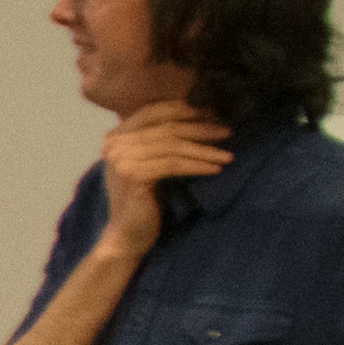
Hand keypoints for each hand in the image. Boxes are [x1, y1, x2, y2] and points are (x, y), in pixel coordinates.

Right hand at [86, 101, 231, 254]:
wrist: (127, 234)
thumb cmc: (143, 200)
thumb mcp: (148, 163)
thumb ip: (158, 141)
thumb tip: (198, 115)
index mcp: (117, 137)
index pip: (152, 111)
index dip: (184, 110)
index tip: (212, 115)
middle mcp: (115, 145)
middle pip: (167, 128)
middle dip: (201, 129)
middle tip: (227, 132)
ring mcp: (123, 160)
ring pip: (173, 146)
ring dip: (205, 149)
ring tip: (228, 155)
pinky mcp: (135, 176)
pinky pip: (174, 164)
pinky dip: (198, 165)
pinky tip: (216, 169)